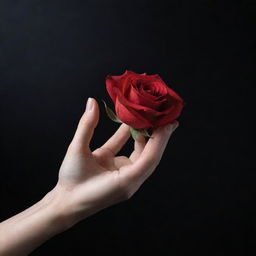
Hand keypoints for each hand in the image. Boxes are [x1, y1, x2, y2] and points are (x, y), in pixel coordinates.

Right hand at [52, 98, 178, 227]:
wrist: (65, 204)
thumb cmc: (70, 184)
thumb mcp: (76, 152)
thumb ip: (86, 126)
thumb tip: (92, 102)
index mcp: (125, 181)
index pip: (150, 157)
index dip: (160, 139)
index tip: (168, 122)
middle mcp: (129, 179)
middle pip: (151, 156)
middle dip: (160, 137)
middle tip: (168, 118)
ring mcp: (124, 175)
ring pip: (140, 154)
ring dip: (145, 136)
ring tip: (150, 118)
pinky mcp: (116, 170)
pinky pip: (127, 153)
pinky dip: (130, 139)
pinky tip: (132, 124)